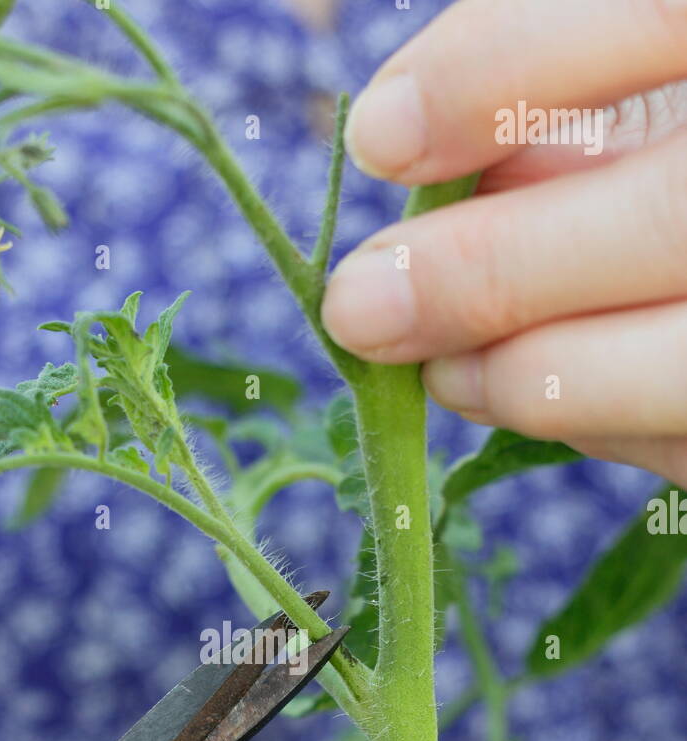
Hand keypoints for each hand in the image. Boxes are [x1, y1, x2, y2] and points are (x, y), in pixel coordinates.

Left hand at [322, 0, 686, 483]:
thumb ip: (579, 97)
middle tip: (361, 306)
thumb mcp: (657, 85)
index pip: (657, 9)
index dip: (512, 65)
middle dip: (495, 272)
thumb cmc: (675, 151)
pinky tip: (516, 389)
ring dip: (533, 377)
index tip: (379, 134)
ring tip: (436, 365)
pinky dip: (593, 423)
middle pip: (673, 217)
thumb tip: (453, 165)